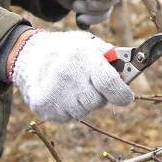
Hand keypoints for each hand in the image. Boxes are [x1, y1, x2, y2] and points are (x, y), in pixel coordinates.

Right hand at [10, 30, 133, 121]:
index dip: (122, 94)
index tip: (126, 97)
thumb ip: (112, 58)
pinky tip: (62, 94)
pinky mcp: (43, 107)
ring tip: (74, 87)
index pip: (110, 83)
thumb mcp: (90, 44)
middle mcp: (68, 76)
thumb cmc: (68, 50)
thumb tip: (133, 70)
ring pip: (83, 112)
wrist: (28, 55)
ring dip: (84, 103)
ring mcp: (54, 93)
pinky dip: (69, 109)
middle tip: (92, 85)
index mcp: (83, 57)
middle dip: (100, 96)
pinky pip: (68, 117)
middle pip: (98, 101)